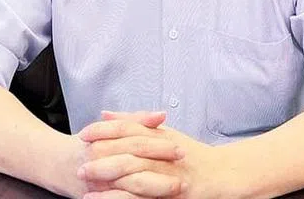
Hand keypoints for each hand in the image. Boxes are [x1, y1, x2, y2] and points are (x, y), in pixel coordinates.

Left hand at [76, 111, 222, 198]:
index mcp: (160, 136)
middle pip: (128, 150)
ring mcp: (168, 174)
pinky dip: (120, 198)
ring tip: (87, 183)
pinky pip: (142, 197)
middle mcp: (164, 153)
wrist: (222, 175)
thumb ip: (135, 122)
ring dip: (108, 179)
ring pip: (134, 174)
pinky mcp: (170, 194)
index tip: (83, 135)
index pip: (127, 128)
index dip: (103, 131)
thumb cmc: (192, 155)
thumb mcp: (164, 134)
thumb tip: (104, 114)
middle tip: (80, 162)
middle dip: (101, 156)